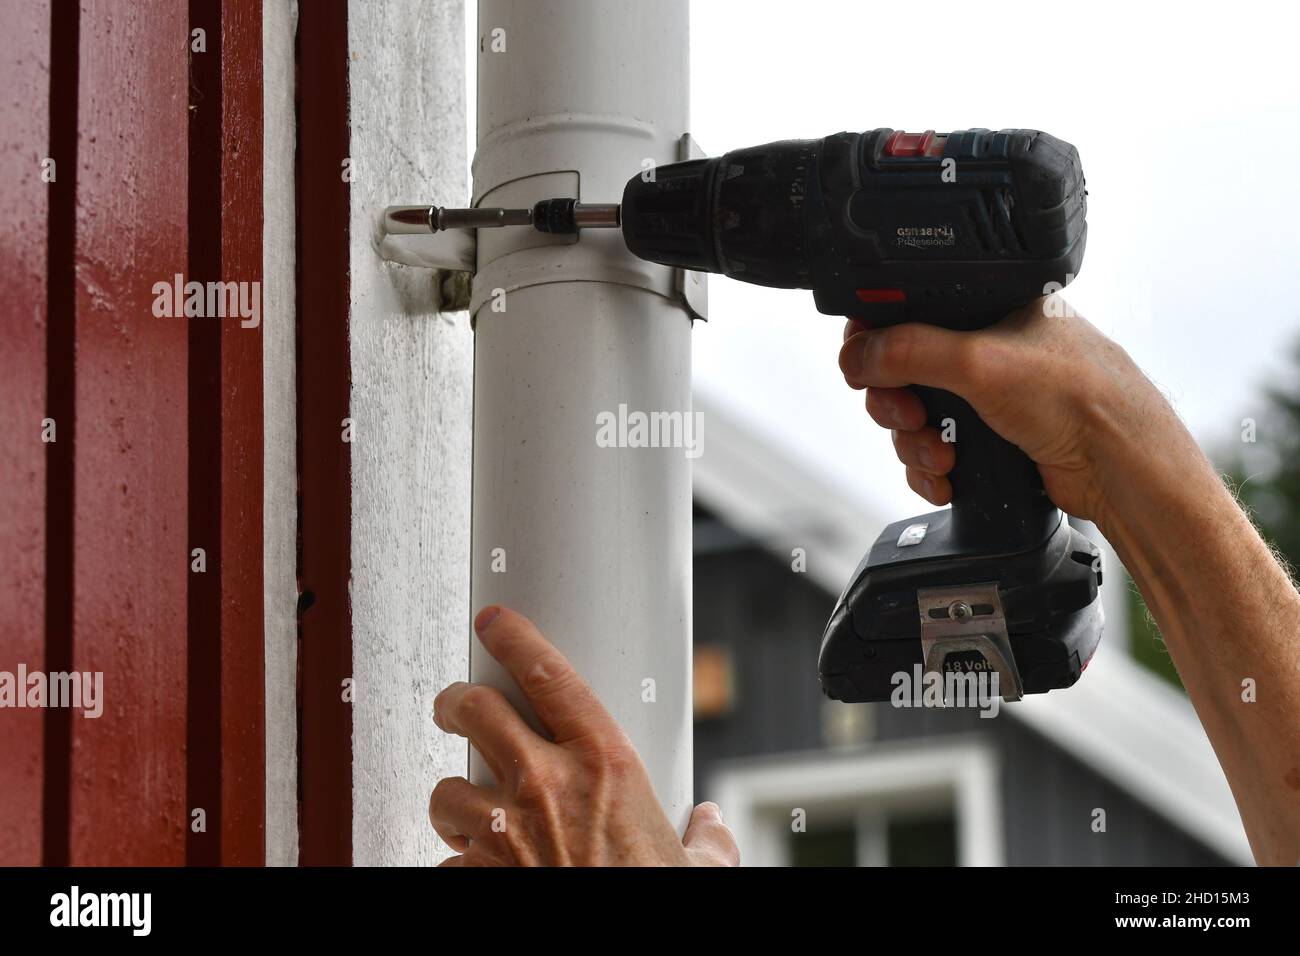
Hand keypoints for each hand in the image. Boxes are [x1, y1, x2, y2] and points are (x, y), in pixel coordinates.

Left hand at [430, 606, 739, 866]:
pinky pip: (447, 858)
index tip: (495, 621)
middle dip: (456, 700)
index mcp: (606, 763)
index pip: (547, 673)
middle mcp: (547, 785)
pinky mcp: (477, 876)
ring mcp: (505, 832)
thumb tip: (711, 827)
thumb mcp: (698, 869)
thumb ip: (706, 840)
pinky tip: (477, 867)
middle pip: (474, 709)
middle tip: (456, 704)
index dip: (514, 637)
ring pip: (446, 786)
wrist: (617, 950)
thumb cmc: (651, 895)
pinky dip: (458, 861)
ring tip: (468, 803)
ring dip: (453, 794)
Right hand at [837, 295, 1193, 531]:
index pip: (908, 311)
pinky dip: (931, 468)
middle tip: (910, 416)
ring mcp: (987, 396)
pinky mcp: (989, 438)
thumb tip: (857, 355)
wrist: (1120, 466)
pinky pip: (933, 450)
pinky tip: (949, 477)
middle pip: (900, 371)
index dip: (877, 340)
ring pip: (913, 417)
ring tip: (942, 454)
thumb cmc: (1081, 396)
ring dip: (915, 443)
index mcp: (988, 306)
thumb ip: (909, 351)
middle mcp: (985, 347)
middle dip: (896, 403)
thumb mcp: (980, 361)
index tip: (866, 367)